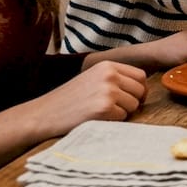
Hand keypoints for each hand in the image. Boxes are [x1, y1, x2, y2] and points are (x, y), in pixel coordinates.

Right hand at [24, 61, 149, 139]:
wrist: (44, 113)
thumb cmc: (69, 99)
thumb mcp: (92, 78)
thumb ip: (114, 78)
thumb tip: (142, 87)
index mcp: (107, 65)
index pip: (140, 76)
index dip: (140, 90)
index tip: (133, 98)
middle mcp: (110, 75)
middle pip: (140, 91)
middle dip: (133, 102)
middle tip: (117, 109)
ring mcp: (108, 90)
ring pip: (134, 105)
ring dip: (123, 112)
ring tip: (103, 113)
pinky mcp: (104, 107)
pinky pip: (123, 117)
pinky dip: (114, 121)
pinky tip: (97, 118)